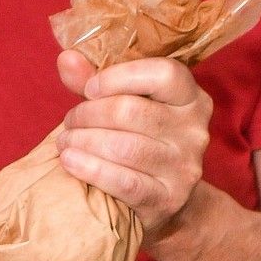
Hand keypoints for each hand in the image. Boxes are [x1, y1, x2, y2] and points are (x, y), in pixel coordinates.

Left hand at [54, 49, 211, 240]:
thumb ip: (96, 81)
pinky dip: (90, 169)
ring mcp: (185, 167)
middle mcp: (196, 131)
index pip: (163, 73)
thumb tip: (66, 58)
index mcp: (191, 98)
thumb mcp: (122, 106)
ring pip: (125, 146)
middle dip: (88, 114)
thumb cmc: (137, 142)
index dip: (118, 76)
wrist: (162, 201)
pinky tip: (70, 161)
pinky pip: (124, 181)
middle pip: (132, 111)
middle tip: (69, 123)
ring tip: (64, 143)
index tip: (89, 89)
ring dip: (84, 141)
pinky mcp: (168, 199)